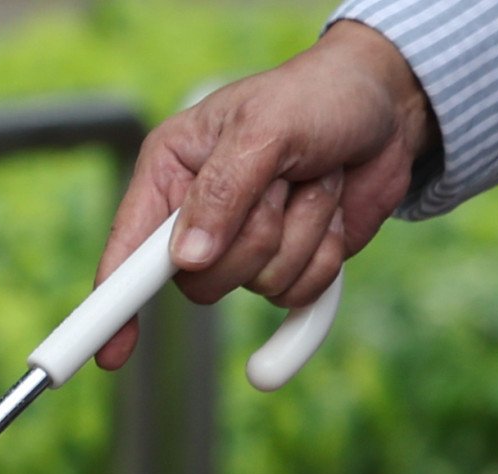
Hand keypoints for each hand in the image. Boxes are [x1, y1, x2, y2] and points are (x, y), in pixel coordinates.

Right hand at [92, 20, 437, 368]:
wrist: (387, 107)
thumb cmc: (318, 96)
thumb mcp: (266, 127)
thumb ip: (223, 192)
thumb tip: (188, 259)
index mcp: (172, 170)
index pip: (128, 248)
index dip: (115, 302)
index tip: (109, 353)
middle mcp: (198, 215)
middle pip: (203, 280)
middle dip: (255, 236)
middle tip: (282, 182)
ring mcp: (243, 245)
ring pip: (259, 286)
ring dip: (302, 233)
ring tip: (311, 181)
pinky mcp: (285, 263)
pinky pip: (298, 296)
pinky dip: (324, 256)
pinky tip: (328, 210)